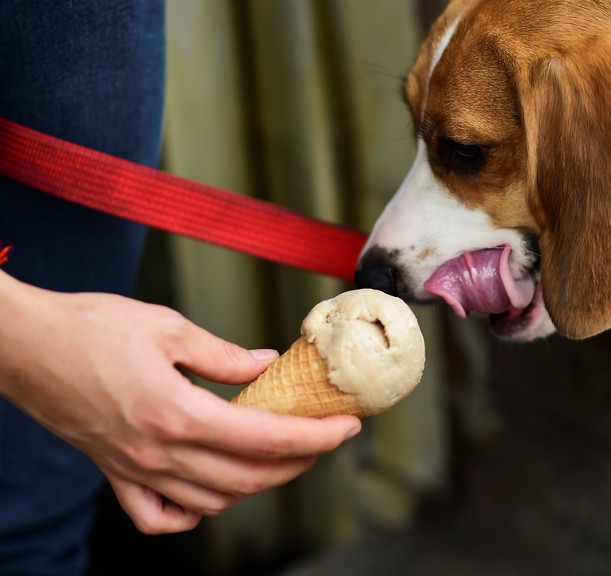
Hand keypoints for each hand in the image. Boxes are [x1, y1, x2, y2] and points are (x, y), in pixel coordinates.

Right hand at [0, 271, 360, 533]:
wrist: (23, 346)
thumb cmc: (89, 328)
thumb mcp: (168, 328)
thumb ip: (224, 355)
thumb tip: (267, 365)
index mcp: (179, 414)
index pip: (267, 439)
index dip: (317, 437)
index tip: (347, 427)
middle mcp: (159, 453)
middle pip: (249, 477)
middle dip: (300, 461)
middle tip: (325, 436)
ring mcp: (135, 469)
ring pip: (213, 500)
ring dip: (257, 483)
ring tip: (283, 455)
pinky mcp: (114, 472)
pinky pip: (157, 514)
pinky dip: (192, 512)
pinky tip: (211, 492)